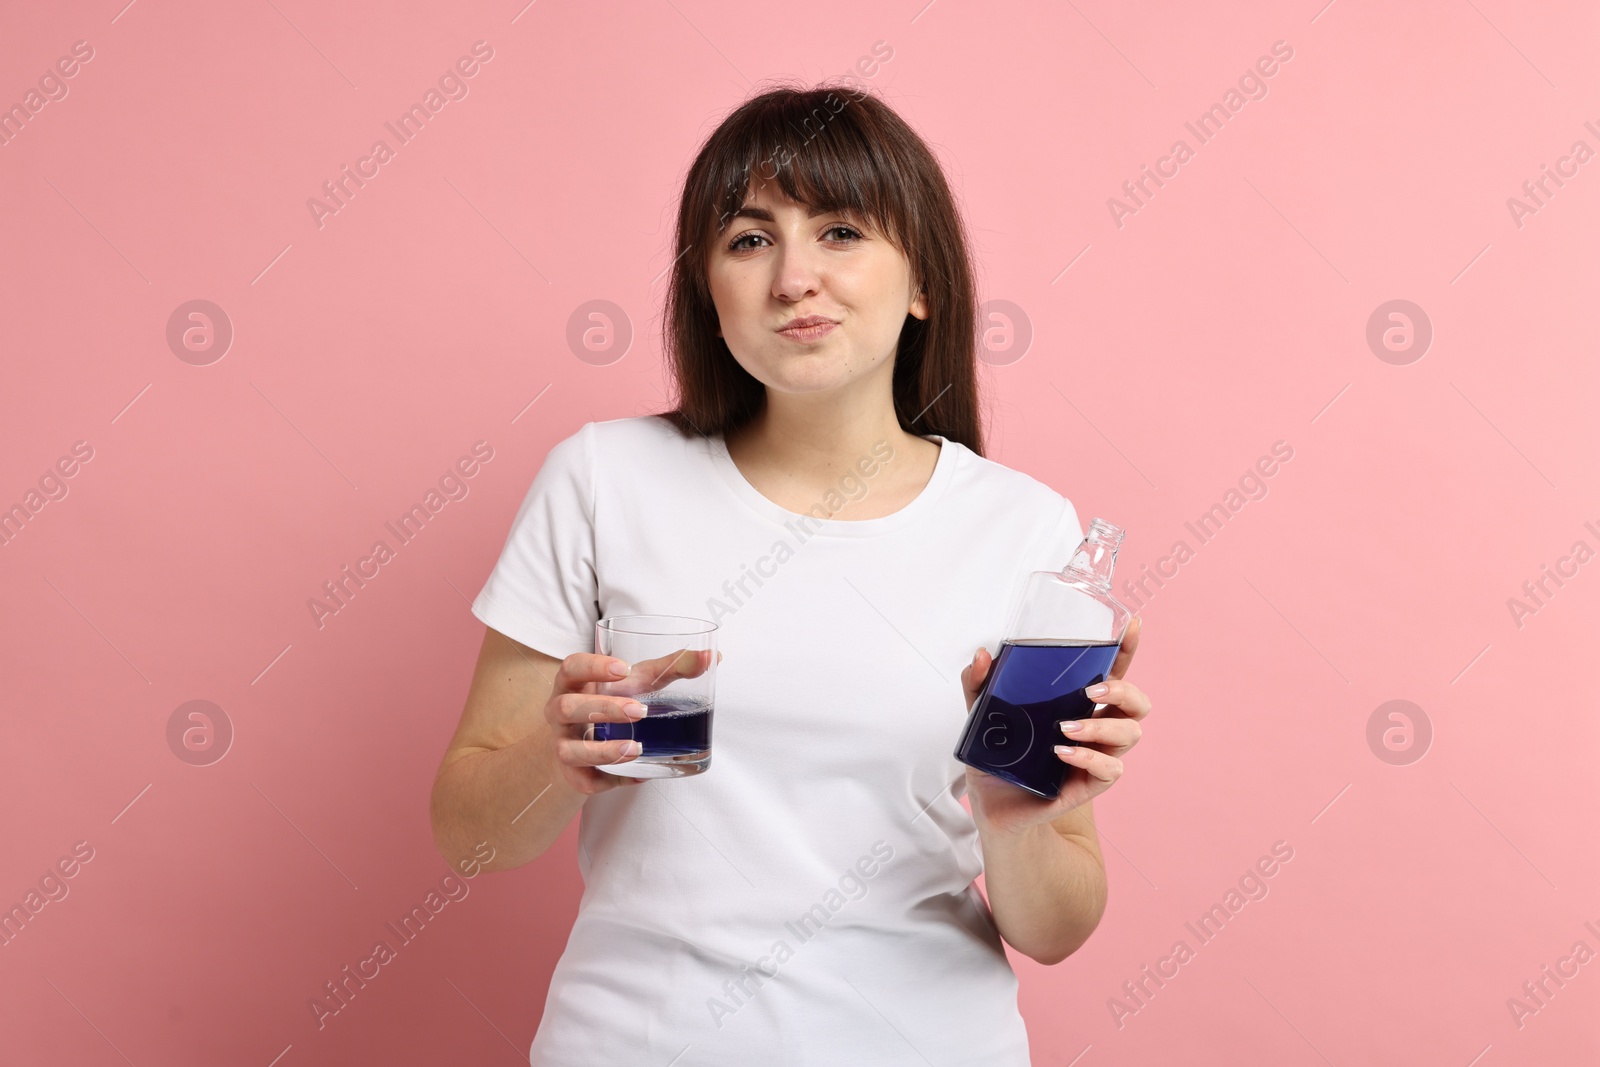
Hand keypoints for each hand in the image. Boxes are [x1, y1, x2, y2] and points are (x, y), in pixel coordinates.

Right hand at [543, 647, 720, 794]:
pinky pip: (587, 781)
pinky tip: (638, 776)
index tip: (624, 668)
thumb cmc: (612, 701)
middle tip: (639, 710)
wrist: (581, 744)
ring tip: (637, 749)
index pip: (571, 667)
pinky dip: (613, 780)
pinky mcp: (572, 775)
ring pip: (569, 750)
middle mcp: (559, 713)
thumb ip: (671, 668)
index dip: (592, 666)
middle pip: (566, 707)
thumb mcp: (637, 683)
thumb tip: (713, 656)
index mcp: (573, 684)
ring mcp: (562, 745)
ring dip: (603, 750)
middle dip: (602, 708)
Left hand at [959, 617, 1148, 837]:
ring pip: (1130, 734)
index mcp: (1078, 704)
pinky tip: (1063, 754)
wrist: (993, 808)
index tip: (1131, 626)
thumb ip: (980, 686)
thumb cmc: (998, 760)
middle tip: (1092, 691)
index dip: (1127, 650)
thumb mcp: (983, 718)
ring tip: (1067, 728)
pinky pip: (1110, 769)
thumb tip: (982, 655)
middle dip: (1124, 691)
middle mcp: (1096, 727)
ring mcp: (1097, 756)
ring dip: (1102, 726)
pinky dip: (1088, 758)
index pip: (1113, 672)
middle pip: (1137, 704)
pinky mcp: (1090, 785)